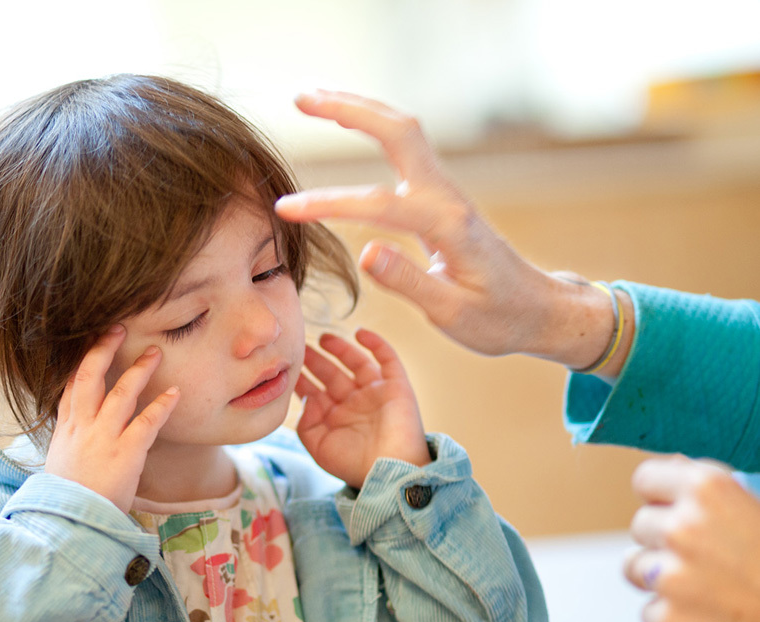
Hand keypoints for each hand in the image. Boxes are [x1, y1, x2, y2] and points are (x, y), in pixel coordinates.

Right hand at [44, 325, 179, 512]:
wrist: (68, 526)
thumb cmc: (66, 501)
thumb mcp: (59, 467)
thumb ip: (70, 446)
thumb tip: (76, 440)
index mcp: (65, 431)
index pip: (70, 386)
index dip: (81, 360)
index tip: (92, 341)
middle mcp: (82, 428)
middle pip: (90, 377)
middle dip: (103, 349)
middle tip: (118, 327)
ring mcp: (103, 438)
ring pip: (121, 393)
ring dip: (140, 370)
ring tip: (156, 353)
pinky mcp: (126, 454)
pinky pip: (147, 423)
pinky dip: (162, 406)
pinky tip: (175, 394)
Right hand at [275, 90, 610, 366]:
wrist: (538, 309)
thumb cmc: (499, 318)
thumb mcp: (454, 314)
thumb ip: (409, 282)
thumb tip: (366, 252)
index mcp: (449, 226)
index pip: (378, 205)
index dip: (328, 203)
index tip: (287, 210)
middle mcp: (447, 198)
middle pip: (398, 133)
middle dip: (349, 111)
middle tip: (301, 99)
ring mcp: (445, 193)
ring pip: (402, 132)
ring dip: (359, 109)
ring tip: (314, 98)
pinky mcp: (441, 197)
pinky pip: (405, 148)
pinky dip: (373, 126)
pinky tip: (351, 121)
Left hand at [294, 328, 429, 488]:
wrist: (390, 471)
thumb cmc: (354, 465)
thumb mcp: (319, 448)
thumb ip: (306, 424)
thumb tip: (307, 398)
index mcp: (336, 418)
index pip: (315, 391)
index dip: (301, 378)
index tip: (285, 365)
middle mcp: (354, 403)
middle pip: (332, 374)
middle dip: (316, 360)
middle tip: (300, 346)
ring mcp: (375, 393)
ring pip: (356, 362)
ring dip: (340, 348)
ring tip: (324, 338)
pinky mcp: (396, 386)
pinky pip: (387, 358)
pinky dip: (376, 343)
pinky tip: (359, 333)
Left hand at [623, 456, 759, 621]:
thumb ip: (718, 494)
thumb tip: (677, 467)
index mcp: (710, 490)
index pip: (647, 479)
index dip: (661, 498)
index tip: (674, 510)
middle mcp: (683, 528)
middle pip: (641, 526)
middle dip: (664, 542)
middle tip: (708, 563)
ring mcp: (671, 576)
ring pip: (636, 568)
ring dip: (661, 580)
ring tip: (711, 594)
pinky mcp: (669, 621)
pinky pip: (651, 612)